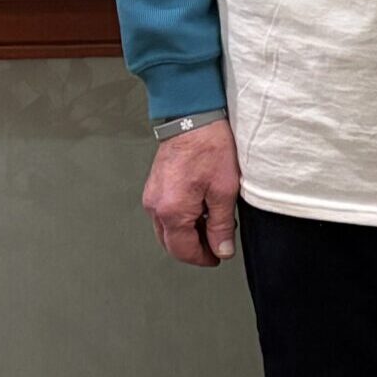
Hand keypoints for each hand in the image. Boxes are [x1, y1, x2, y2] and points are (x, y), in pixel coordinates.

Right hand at [143, 119, 240, 265]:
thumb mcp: (224, 190)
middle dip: (194, 248)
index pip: (183, 250)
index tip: (218, 257)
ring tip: (213, 223)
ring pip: (167, 230)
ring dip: (188, 234)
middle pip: (171, 243)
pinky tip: (201, 210)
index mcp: (172, 211)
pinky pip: (165, 214)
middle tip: (217, 245)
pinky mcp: (154, 187)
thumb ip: (222, 225)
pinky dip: (181, 219)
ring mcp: (152, 196)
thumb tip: (222, 249)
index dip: (203, 258)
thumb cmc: (210, 147)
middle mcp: (155, 206)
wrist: (193, 118)